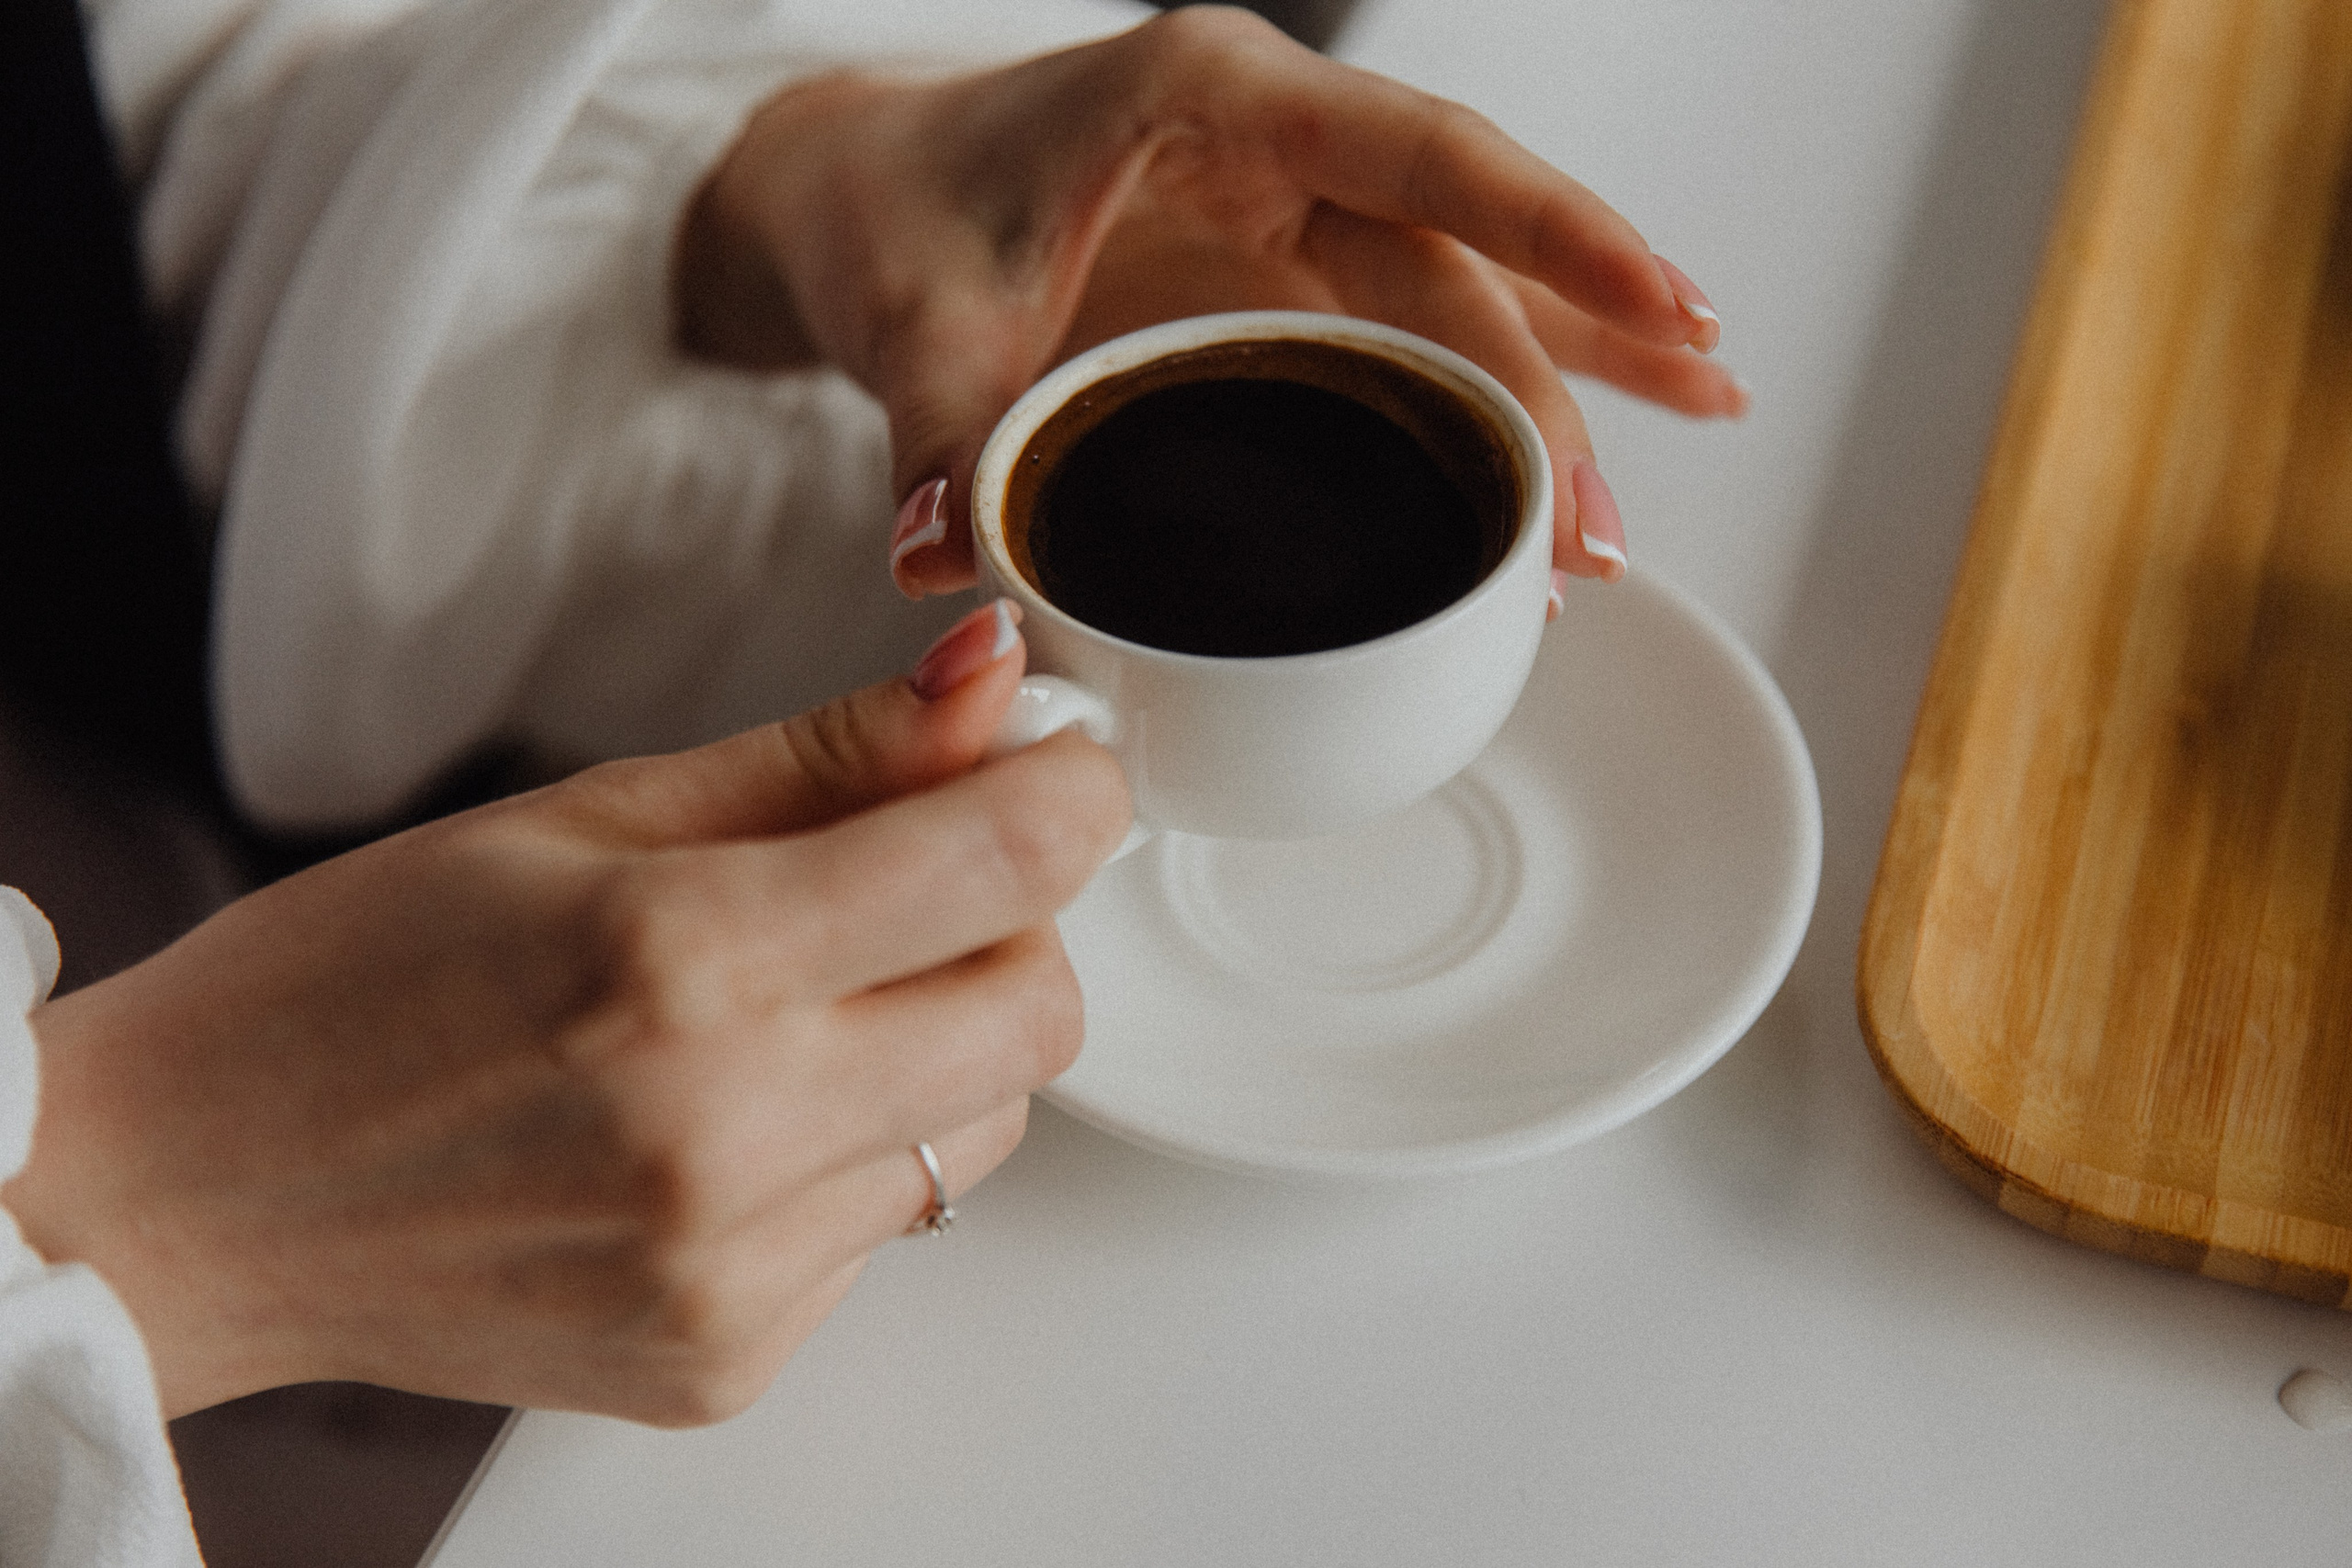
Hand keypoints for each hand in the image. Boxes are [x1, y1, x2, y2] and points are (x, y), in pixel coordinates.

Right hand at [3, 604, 1129, 1422]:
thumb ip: (820, 759)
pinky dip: (847, 1158)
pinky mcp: (726, 1359)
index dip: (1065, 794)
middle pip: (1041, 1013)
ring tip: (786, 1017)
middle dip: (1013, 929)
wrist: (195, 1195)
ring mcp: (729, 1269)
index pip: (1001, 866)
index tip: (1058, 769)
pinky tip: (721, 1127)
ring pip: (984, 1126)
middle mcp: (722, 1132)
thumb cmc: (353, 983)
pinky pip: (885, 1228)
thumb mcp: (580, 815)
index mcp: (679, 958)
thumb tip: (988, 689)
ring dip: (936, 1048)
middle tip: (912, 889)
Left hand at [674, 6, 1743, 597]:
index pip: (1417, 153)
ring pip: (1464, 281)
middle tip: (1590, 532)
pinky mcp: (1280, 276)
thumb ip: (940, 434)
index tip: (1655, 293)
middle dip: (1545, 390)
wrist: (854, 189)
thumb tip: (953, 563)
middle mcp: (1275, 142)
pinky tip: (1603, 401)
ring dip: (1575, 358)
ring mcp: (1287, 208)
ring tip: (1710, 405)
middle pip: (1452, 260)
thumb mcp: (910, 314)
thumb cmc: (889, 205)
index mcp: (1208, 96)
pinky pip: (1421, 315)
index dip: (1548, 226)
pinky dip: (1514, 359)